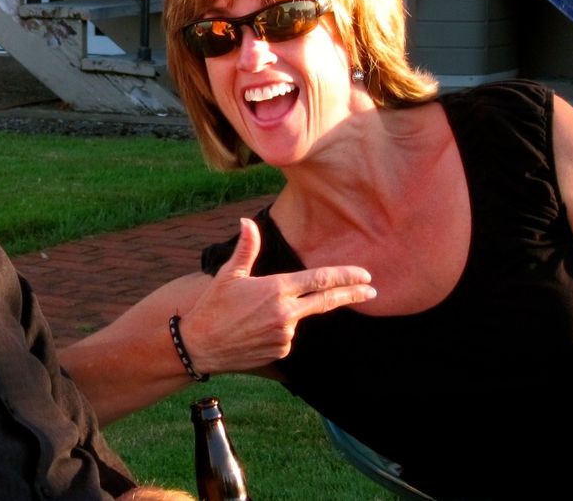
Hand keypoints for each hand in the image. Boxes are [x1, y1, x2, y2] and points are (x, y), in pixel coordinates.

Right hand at [180, 218, 374, 373]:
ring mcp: (286, 334)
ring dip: (290, 313)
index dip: (346, 277)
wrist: (200, 345)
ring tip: (255, 315)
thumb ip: (247, 248)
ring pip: (300, 318)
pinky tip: (256, 329)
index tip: (366, 275)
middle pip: (327, 301)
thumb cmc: (213, 306)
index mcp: (277, 289)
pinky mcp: (281, 351)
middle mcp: (286, 313)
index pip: (320, 280)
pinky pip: (288, 335)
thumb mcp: (229, 274)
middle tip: (372, 291)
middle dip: (352, 294)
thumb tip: (247, 222)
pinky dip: (279, 329)